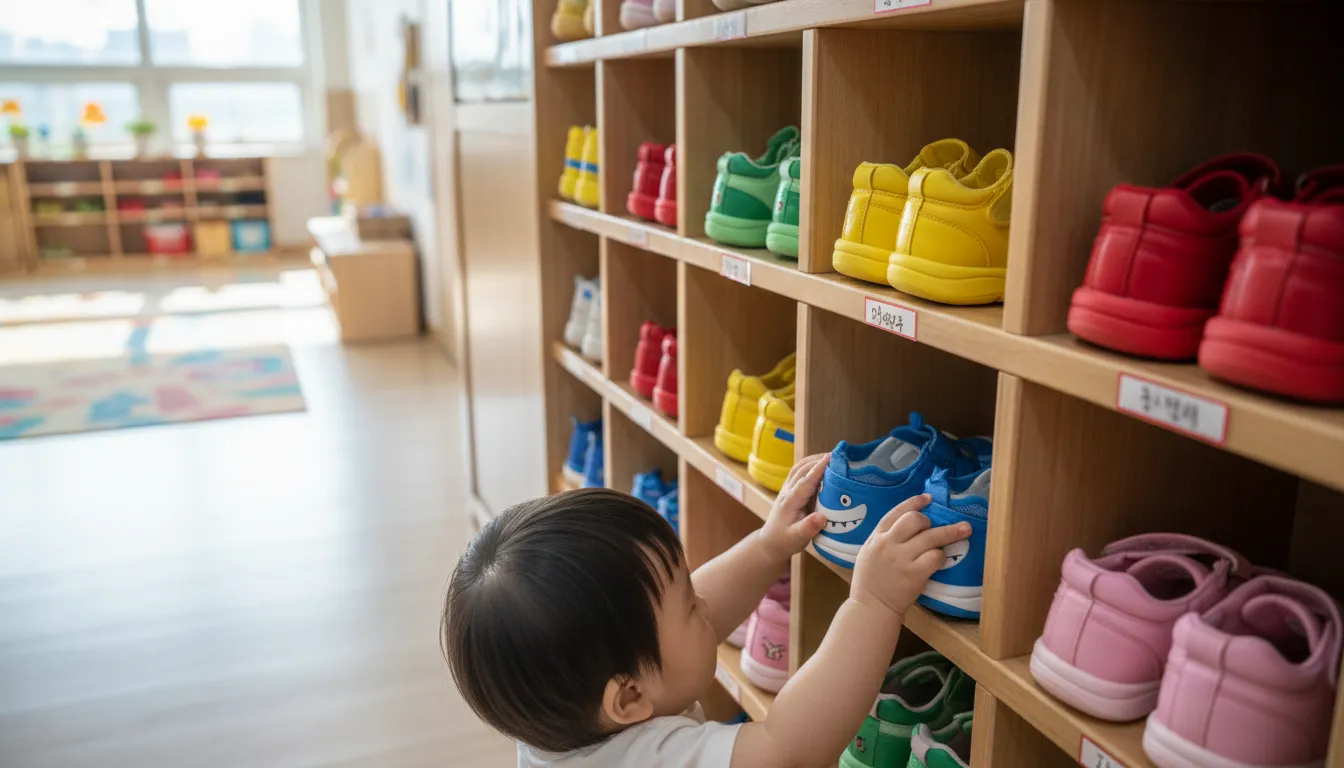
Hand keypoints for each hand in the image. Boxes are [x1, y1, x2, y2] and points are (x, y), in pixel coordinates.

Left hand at [759, 454, 830, 561]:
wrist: (770, 543)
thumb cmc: (784, 541)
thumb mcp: (797, 538)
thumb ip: (809, 527)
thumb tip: (822, 517)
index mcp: (790, 501)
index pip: (805, 481)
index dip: (818, 469)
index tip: (831, 457)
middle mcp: (788, 492)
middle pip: (802, 470)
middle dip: (818, 460)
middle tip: (838, 456)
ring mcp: (787, 489)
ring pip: (799, 468)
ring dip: (813, 460)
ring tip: (831, 456)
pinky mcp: (790, 490)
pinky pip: (799, 472)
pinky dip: (810, 465)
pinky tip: (821, 465)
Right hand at [851, 495, 971, 617]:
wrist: (870, 607)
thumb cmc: (870, 580)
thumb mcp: (868, 552)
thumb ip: (884, 537)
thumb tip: (908, 523)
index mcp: (876, 537)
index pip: (895, 512)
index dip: (914, 502)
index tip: (928, 498)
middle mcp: (888, 544)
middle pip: (914, 520)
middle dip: (928, 520)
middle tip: (935, 528)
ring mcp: (901, 559)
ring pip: (930, 537)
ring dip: (950, 533)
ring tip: (965, 529)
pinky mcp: (914, 574)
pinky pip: (935, 557)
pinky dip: (941, 557)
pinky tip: (941, 560)